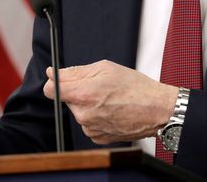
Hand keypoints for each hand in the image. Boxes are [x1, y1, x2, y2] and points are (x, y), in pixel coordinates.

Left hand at [44, 60, 176, 143]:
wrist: (157, 110)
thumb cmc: (136, 87)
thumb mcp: (106, 68)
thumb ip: (76, 71)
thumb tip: (53, 73)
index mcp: (83, 94)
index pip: (50, 90)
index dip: (55, 81)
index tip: (61, 79)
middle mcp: (83, 114)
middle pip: (67, 99)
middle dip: (78, 91)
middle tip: (100, 86)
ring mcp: (90, 128)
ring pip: (79, 111)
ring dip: (88, 104)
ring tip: (110, 99)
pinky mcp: (98, 137)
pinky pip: (88, 123)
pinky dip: (96, 116)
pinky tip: (112, 111)